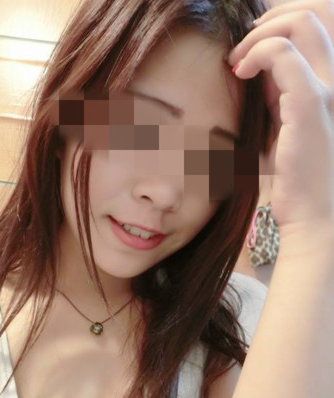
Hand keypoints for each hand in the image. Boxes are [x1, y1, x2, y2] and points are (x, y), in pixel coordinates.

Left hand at [228, 0, 333, 238]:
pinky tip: (239, 73)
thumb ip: (272, 98)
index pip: (315, 26)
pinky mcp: (310, 104)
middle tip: (241, 45)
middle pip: (316, 11)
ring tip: (237, 60)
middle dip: (271, 16)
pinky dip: (255, 54)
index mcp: (328, 83)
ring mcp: (327, 89)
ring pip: (303, 23)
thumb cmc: (293, 179)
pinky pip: (283, 55)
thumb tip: (249, 73)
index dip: (279, 24)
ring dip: (261, 32)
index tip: (247, 49)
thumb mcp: (279, 129)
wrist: (312, 213)